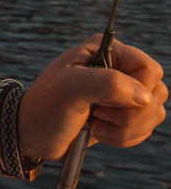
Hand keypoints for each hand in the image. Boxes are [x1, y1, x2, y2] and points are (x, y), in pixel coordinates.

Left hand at [18, 36, 166, 161]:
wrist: (32, 131)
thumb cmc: (46, 105)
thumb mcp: (69, 88)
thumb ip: (107, 83)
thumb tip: (145, 96)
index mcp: (107, 51)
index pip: (148, 68)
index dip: (139, 90)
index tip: (110, 101)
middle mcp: (118, 68)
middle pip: (156, 92)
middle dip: (131, 114)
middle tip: (99, 114)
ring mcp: (122, 92)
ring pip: (153, 113)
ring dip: (127, 128)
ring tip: (96, 124)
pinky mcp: (122, 114)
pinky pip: (144, 128)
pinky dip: (126, 138)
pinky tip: (99, 133)